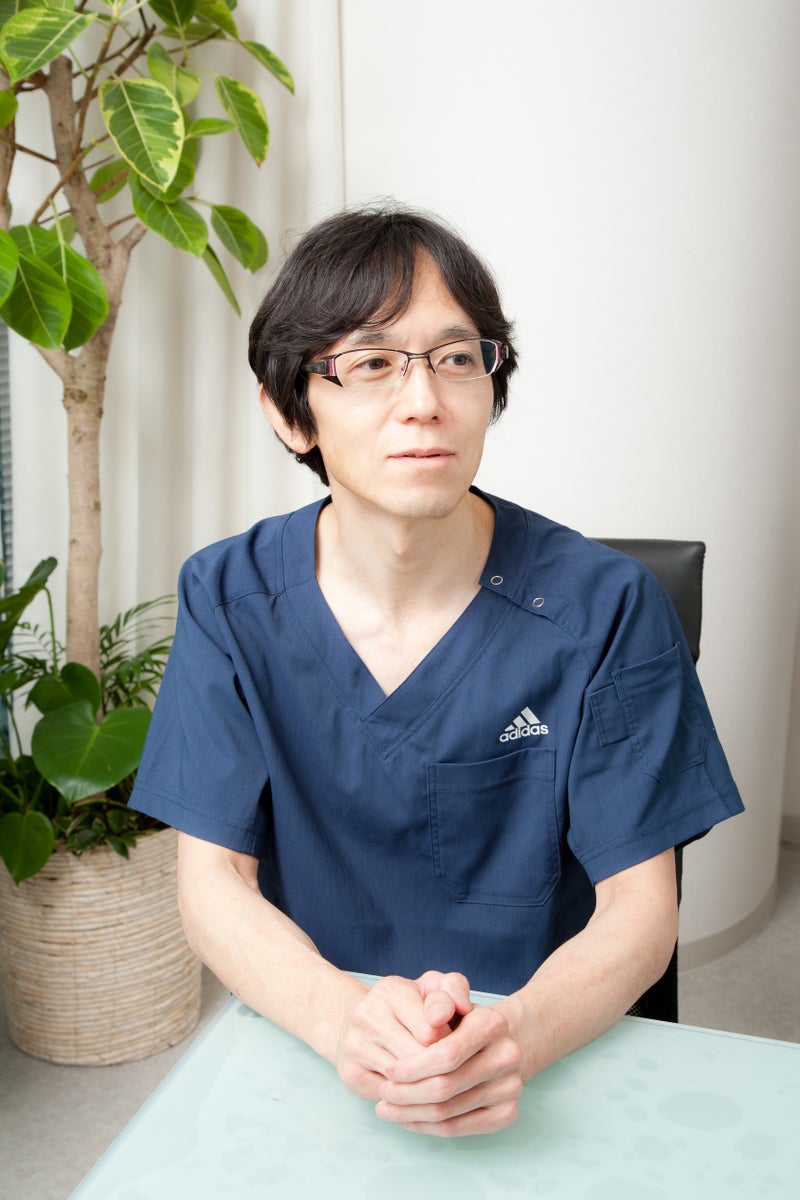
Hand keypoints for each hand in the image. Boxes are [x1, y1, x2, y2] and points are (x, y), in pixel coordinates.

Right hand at [333, 971, 472, 1103]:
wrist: (365, 1025)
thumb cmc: (411, 1006)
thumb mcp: (434, 989)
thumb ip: (454, 988)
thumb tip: (462, 1007)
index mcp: (389, 990)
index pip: (432, 1031)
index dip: (451, 1042)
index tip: (453, 1041)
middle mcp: (366, 1015)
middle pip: (417, 1058)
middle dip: (440, 1067)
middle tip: (451, 1067)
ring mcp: (354, 1046)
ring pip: (404, 1080)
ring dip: (426, 1085)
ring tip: (437, 1078)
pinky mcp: (351, 1074)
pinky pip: (390, 1097)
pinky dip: (408, 1098)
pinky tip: (416, 1089)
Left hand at [375, 1002, 523, 1136]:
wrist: (491, 1040)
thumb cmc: (457, 1017)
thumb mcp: (444, 994)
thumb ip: (438, 998)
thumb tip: (433, 1019)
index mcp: (493, 1023)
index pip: (447, 1055)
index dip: (413, 1067)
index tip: (388, 1070)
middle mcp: (508, 1056)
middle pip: (446, 1087)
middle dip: (407, 1093)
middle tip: (384, 1093)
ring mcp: (511, 1087)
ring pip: (448, 1112)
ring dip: (411, 1113)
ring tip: (387, 1108)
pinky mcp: (507, 1113)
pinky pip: (458, 1128)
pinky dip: (426, 1126)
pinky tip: (407, 1118)